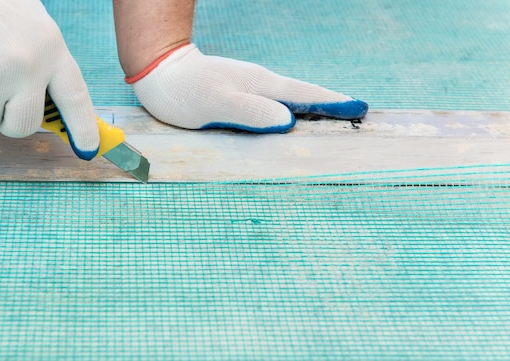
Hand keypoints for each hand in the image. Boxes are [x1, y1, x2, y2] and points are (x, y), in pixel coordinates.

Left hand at [127, 44, 367, 132]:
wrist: (161, 73)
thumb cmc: (185, 91)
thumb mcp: (215, 103)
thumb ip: (249, 111)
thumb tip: (287, 122)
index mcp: (262, 86)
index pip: (306, 96)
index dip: (333, 104)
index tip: (361, 109)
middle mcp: (262, 86)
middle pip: (305, 97)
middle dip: (333, 107)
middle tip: (358, 119)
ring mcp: (252, 90)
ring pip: (291, 102)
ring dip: (314, 112)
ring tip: (335, 125)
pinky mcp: (241, 97)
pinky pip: (275, 108)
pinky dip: (292, 115)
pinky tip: (294, 125)